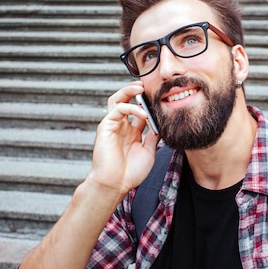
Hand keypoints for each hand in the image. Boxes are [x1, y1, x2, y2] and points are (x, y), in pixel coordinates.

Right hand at [86, 81, 160, 200]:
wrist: (116, 184)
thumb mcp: (149, 152)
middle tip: (146, 85)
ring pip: (118, 100)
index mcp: (132, 132)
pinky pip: (117, 110)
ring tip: (140, 88)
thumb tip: (162, 125)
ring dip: (128, 91)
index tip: (161, 97)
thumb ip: (153, 137)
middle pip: (126, 101)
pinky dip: (131, 108)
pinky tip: (142, 113)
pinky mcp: (106, 127)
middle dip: (135, 91)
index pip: (139, 111)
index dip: (148, 103)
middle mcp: (122, 126)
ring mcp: (113, 126)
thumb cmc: (131, 172)